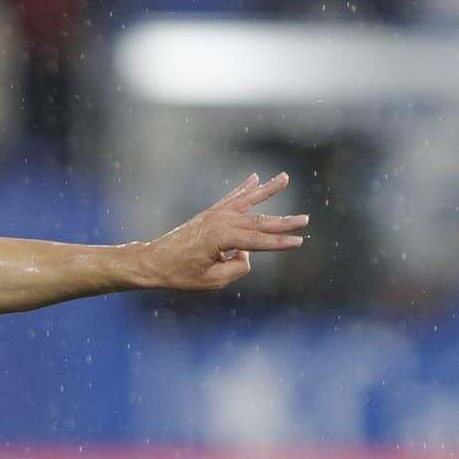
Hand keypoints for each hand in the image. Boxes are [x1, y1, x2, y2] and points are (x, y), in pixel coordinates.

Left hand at [138, 173, 307, 292]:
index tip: (299, 241)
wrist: (153, 262)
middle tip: (305, 219)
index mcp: (220, 238)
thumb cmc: (180, 274)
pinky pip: (231, 199)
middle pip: (258, 221)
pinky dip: (244, 189)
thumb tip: (247, 254)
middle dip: (283, 222)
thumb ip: (237, 268)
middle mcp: (219, 221)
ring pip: (247, 202)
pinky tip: (256, 178)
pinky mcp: (209, 214)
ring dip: (268, 190)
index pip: (258, 241)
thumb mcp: (212, 280)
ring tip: (285, 178)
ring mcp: (213, 214)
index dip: (280, 243)